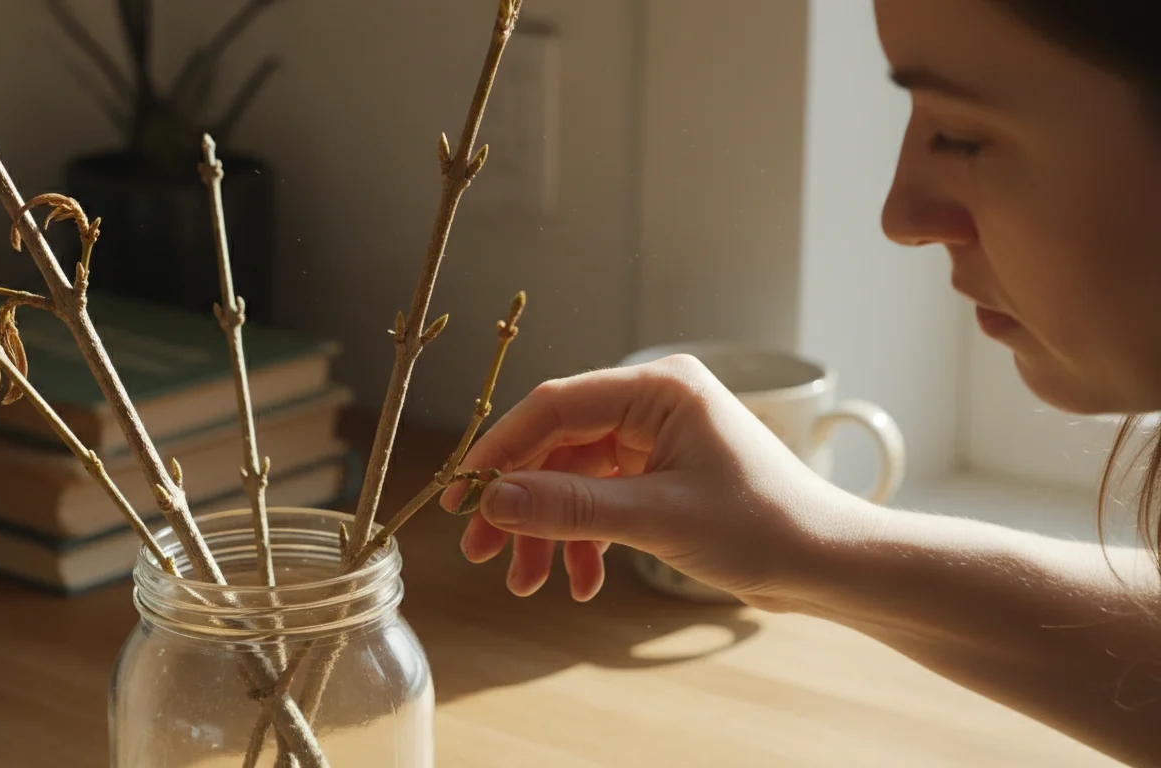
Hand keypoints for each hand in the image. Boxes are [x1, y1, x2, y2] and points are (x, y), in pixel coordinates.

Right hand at [439, 354, 849, 605]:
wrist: (828, 564)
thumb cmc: (764, 527)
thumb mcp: (658, 519)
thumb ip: (572, 507)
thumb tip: (496, 500)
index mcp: (658, 389)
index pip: (555, 406)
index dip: (500, 450)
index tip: (462, 493)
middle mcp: (652, 404)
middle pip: (557, 445)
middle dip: (521, 503)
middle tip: (482, 550)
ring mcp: (655, 439)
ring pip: (573, 479)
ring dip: (548, 531)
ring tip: (527, 584)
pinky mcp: (660, 473)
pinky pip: (601, 500)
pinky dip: (584, 540)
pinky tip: (582, 582)